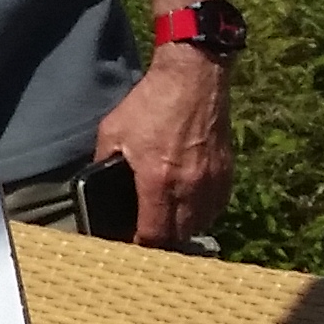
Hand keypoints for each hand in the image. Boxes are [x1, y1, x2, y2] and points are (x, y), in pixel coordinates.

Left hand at [92, 46, 229, 244]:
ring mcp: (212, 181)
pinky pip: (215, 207)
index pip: (152, 235)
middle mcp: (189, 187)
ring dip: (182, 230)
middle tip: (146, 237)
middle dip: (161, 243)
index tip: (129, 244)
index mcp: (158, 180)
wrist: (194, 78)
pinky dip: (202, 214)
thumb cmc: (151, 103)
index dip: (139, 245)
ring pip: (200, 225)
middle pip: (178, 237)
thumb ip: (103, 163)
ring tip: (166, 225)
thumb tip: (96, 187)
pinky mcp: (226, 172)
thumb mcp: (113, 132)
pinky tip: (188, 208)